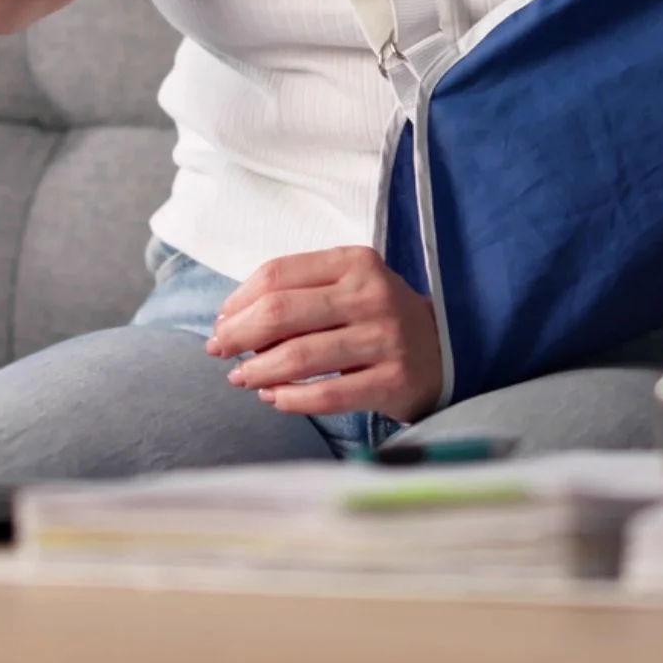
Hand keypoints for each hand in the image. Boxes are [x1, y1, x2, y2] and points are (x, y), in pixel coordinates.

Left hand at [206, 246, 442, 421]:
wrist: (443, 351)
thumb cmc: (377, 317)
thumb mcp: (347, 287)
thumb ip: (298, 295)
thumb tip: (231, 322)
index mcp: (356, 262)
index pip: (279, 273)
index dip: (239, 300)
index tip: (222, 321)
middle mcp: (372, 294)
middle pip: (281, 312)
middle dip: (238, 335)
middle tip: (219, 352)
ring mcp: (385, 337)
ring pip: (299, 356)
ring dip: (257, 371)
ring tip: (241, 378)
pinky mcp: (392, 380)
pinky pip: (327, 395)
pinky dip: (290, 399)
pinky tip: (273, 398)